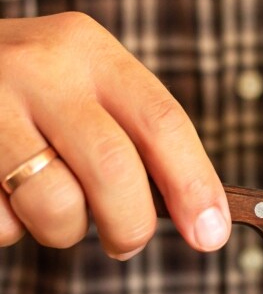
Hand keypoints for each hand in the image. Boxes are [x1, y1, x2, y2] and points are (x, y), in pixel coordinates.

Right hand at [0, 12, 230, 258]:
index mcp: (91, 52)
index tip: (211, 233)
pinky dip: (15, 228)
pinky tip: (6, 194)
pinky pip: (3, 223)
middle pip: (113, 168)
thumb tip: (202, 219)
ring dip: (64, 230)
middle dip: (131, 225)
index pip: (163, 123)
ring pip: (56, 204)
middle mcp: (42, 70)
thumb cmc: (40, 94)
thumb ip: (137, 138)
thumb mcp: (89, 89)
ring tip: (52, 204)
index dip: (195, 185)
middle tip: (126, 242)